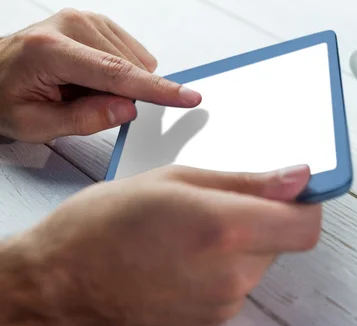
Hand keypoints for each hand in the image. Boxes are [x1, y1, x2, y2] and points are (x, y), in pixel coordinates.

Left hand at [0, 8, 201, 142]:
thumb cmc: (6, 97)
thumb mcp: (35, 124)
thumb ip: (84, 119)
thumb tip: (127, 109)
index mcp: (51, 50)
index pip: (116, 74)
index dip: (157, 90)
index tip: (188, 96)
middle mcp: (70, 25)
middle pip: (128, 69)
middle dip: (120, 96)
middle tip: (81, 102)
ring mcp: (84, 19)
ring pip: (134, 62)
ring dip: (119, 84)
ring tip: (81, 89)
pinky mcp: (96, 22)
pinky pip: (131, 54)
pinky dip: (120, 72)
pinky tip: (92, 78)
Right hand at [8, 164, 320, 325]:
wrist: (62, 284)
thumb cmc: (104, 224)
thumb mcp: (175, 181)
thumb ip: (246, 182)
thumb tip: (298, 178)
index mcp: (226, 228)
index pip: (306, 225)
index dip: (306, 204)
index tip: (292, 190)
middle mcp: (233, 272)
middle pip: (284, 240)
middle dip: (265, 218)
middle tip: (218, 204)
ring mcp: (224, 301)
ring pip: (260, 261)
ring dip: (242, 242)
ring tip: (192, 231)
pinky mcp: (213, 319)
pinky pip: (239, 283)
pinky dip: (225, 266)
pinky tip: (185, 256)